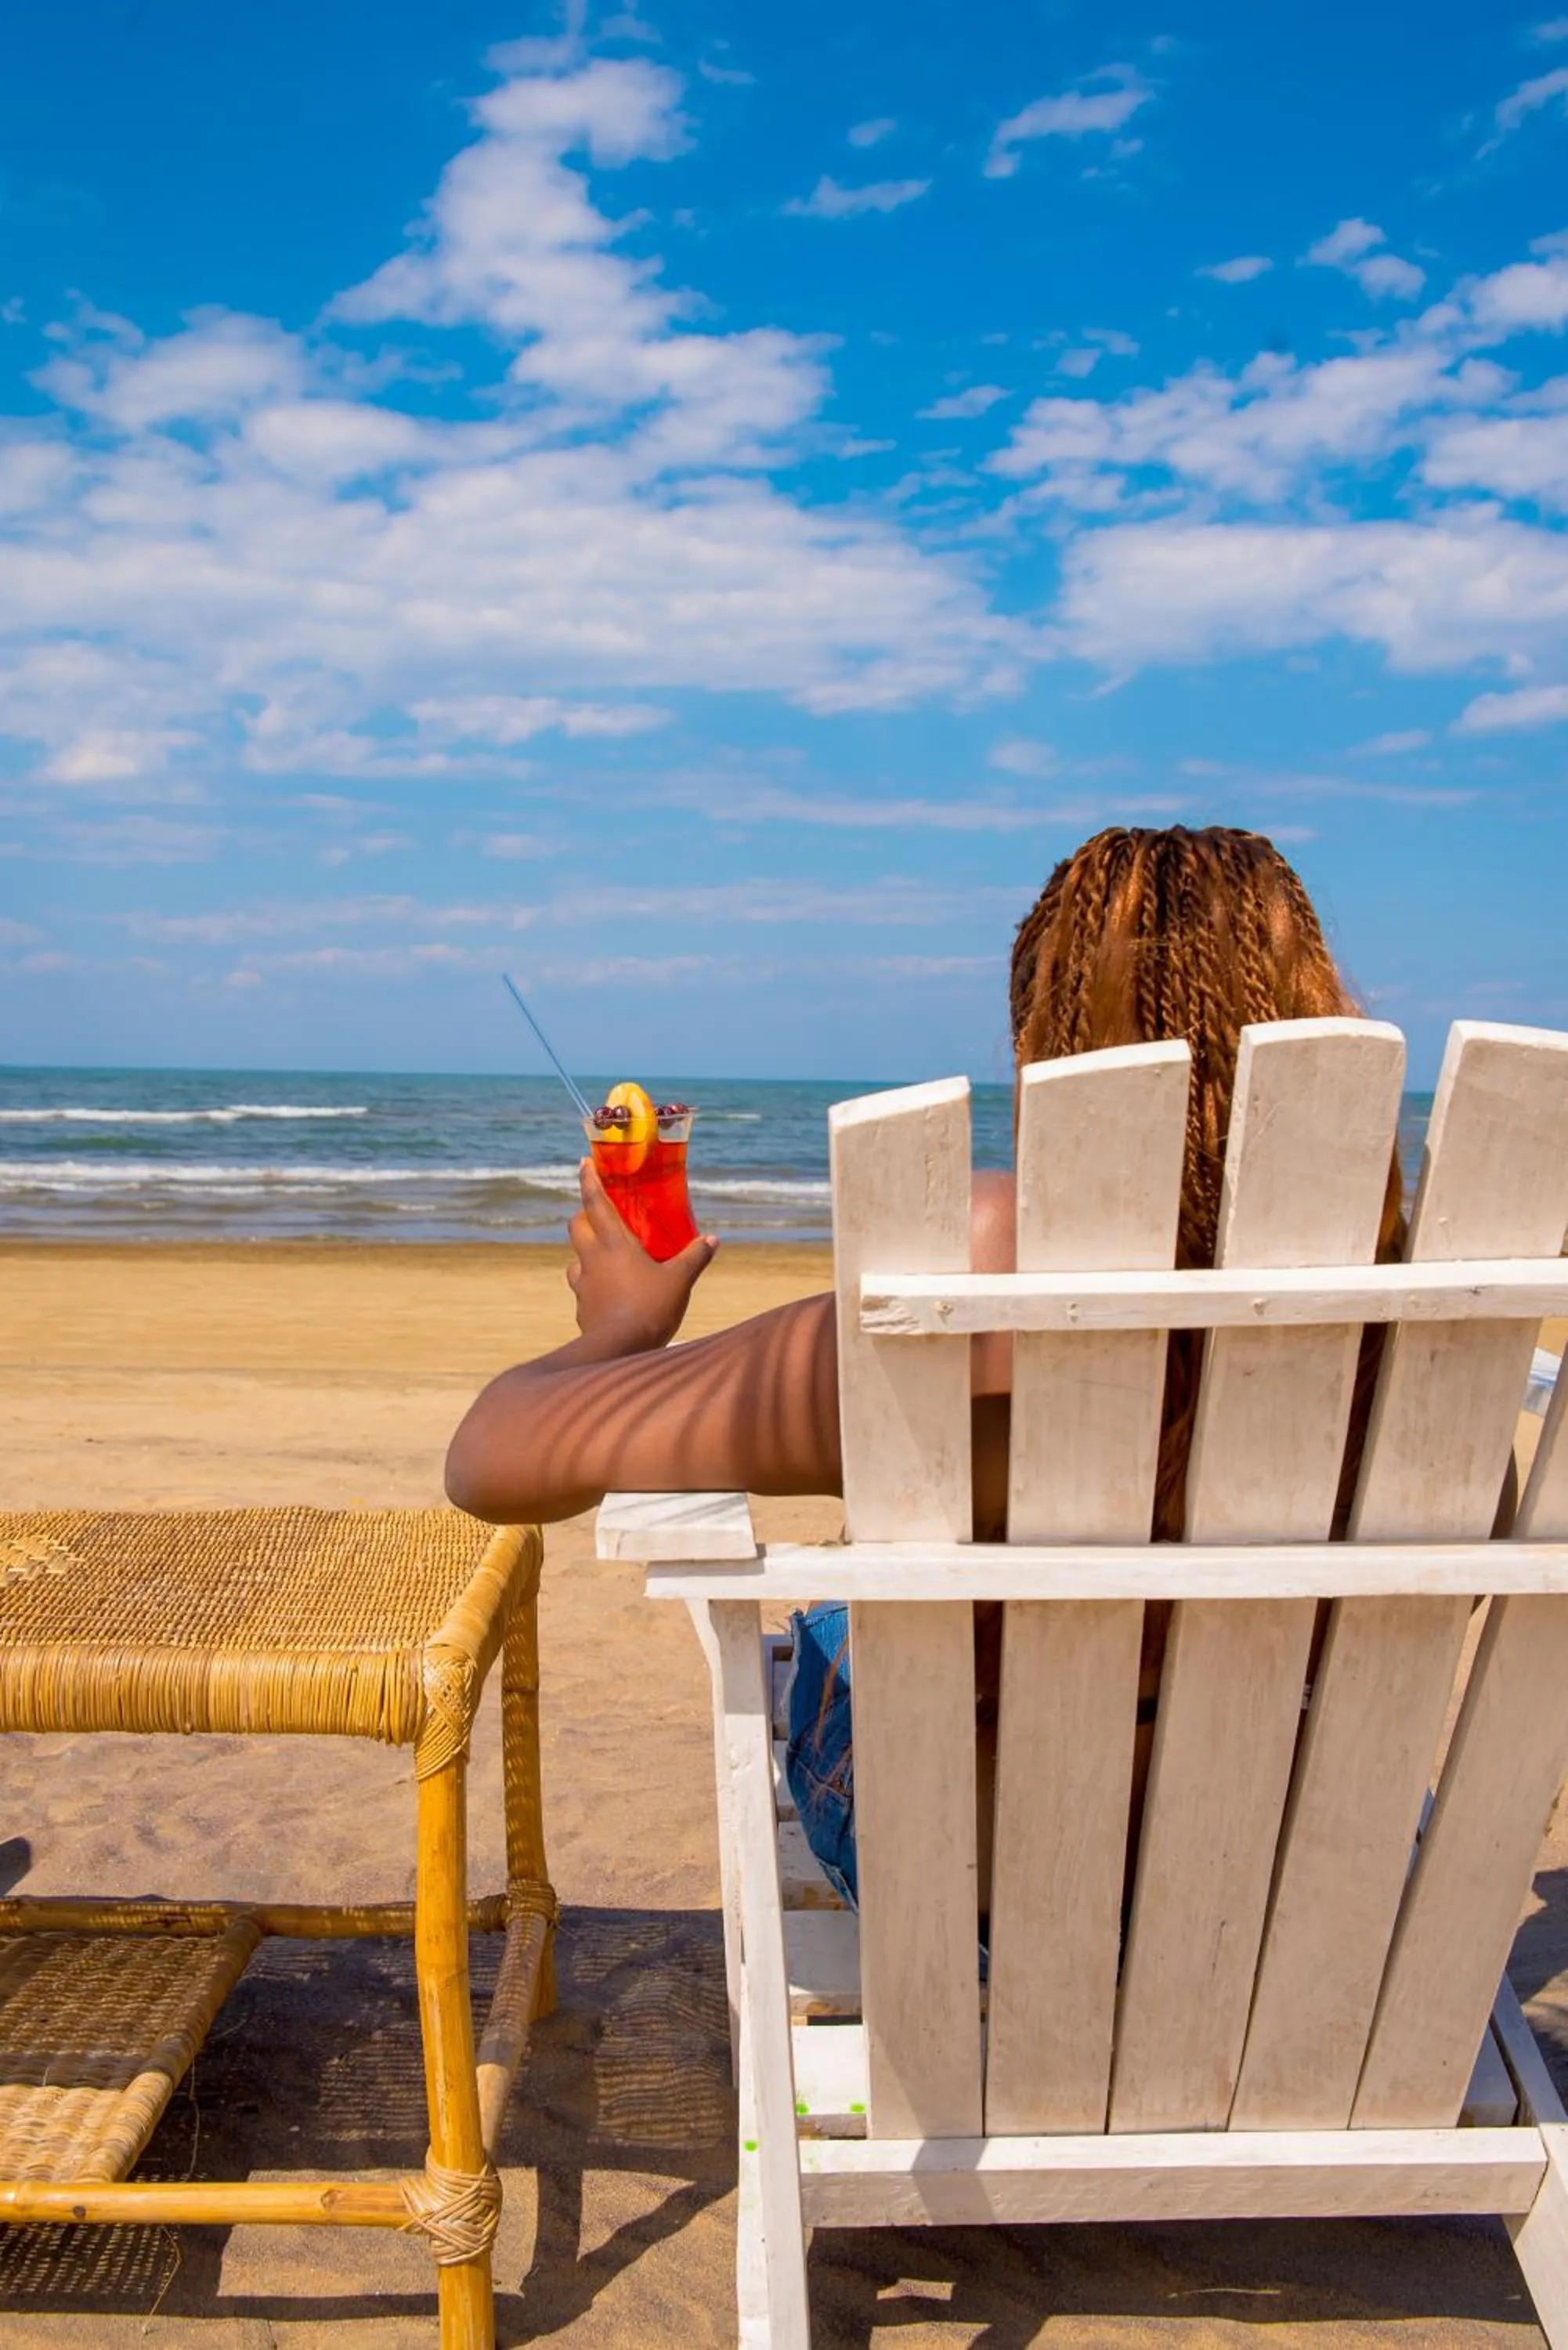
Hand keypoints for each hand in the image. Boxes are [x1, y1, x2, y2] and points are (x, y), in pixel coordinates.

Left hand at [566, 1159, 717, 1352]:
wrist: (619, 1350)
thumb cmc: (650, 1308)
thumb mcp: (679, 1281)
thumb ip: (694, 1257)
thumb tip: (712, 1239)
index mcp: (614, 1243)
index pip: (595, 1202)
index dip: (588, 1180)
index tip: (583, 1163)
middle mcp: (592, 1258)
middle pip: (576, 1226)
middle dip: (583, 1215)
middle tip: (599, 1215)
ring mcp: (583, 1284)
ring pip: (575, 1258)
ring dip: (586, 1253)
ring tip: (605, 1257)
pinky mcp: (582, 1308)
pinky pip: (583, 1288)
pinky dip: (592, 1284)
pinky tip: (609, 1294)